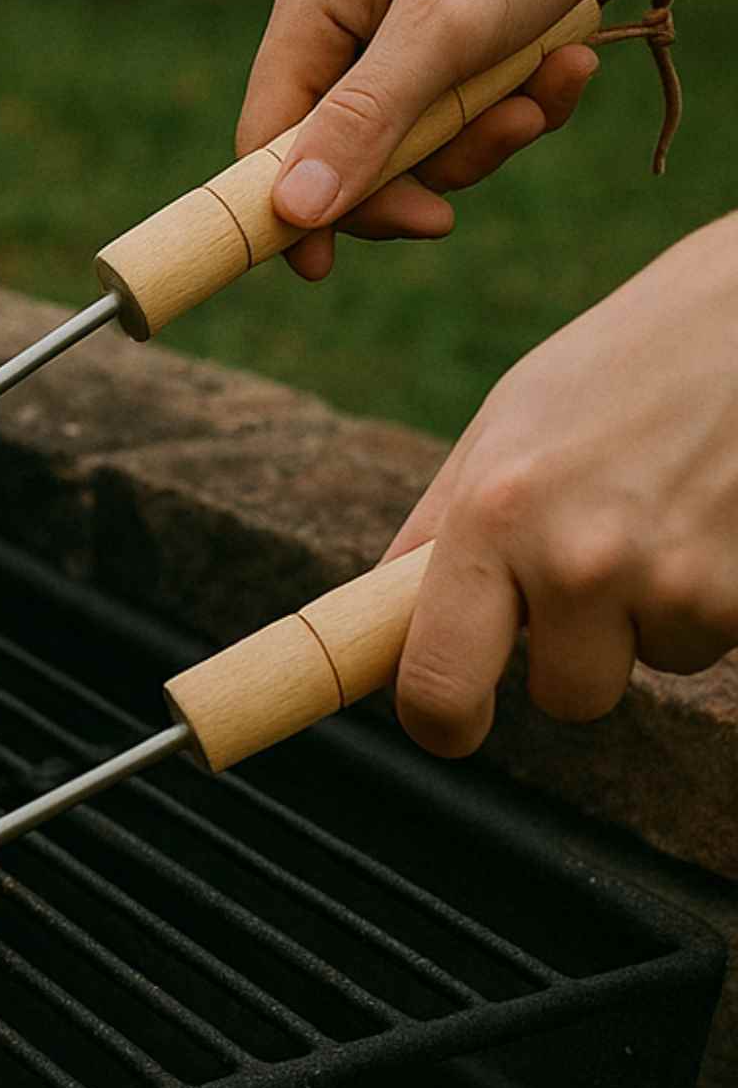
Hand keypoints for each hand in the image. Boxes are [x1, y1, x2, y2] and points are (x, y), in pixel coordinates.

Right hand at [238, 0, 737, 280]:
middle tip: (478, 182)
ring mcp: (404, 16)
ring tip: (555, 85)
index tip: (323, 269)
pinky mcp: (462, 17)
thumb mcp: (446, 28)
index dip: (290, 209)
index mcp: (314, 7)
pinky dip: (520, 93)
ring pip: (419, 128)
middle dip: (422, 168)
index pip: (266, 137)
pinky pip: (469, 95)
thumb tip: (292, 212)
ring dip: (490, 129)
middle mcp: (346, 13)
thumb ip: (364, 121)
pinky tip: (572, 58)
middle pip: (349, 147)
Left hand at [387, 212, 737, 755]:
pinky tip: (723, 514)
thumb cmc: (627, 361)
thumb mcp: (508, 425)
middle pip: (564, 696)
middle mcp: (580, 560)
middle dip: (576, 652)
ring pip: (654, 663)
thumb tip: (383, 621)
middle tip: (599, 566)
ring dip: (658, 612)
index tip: (450, 727)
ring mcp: (678, 583)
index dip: (441, 722)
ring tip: (672, 511)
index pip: (438, 684)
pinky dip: (722, 591)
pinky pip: (722, 636)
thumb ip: (444, 531)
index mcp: (494, 516)